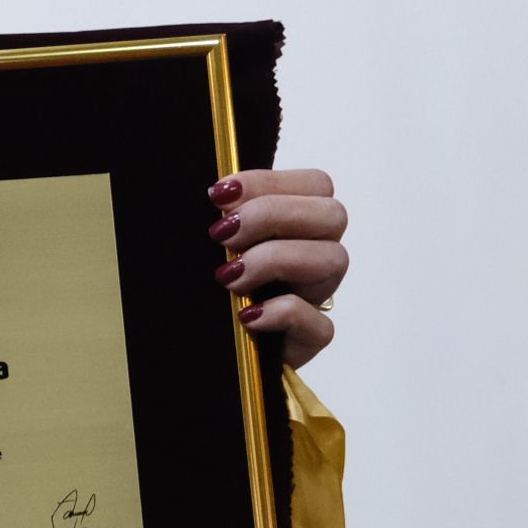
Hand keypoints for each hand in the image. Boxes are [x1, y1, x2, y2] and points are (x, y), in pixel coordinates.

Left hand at [208, 169, 347, 366]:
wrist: (193, 345)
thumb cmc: (201, 286)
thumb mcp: (207, 244)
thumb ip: (221, 215)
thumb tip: (214, 192)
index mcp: (295, 224)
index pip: (316, 184)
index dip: (270, 182)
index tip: (219, 195)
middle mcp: (314, 255)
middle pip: (333, 215)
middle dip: (272, 215)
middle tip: (222, 235)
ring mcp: (316, 297)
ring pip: (334, 260)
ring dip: (275, 259)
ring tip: (228, 277)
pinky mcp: (310, 338)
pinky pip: (321, 324)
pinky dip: (284, 313)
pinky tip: (247, 315)